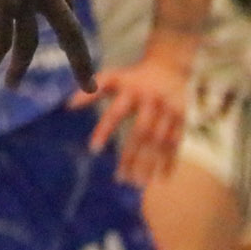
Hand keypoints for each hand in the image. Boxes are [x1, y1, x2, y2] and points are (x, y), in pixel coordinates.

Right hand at [0, 0, 96, 90]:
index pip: (65, 2)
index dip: (64, 21)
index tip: (66, 37)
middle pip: (69, 31)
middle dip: (81, 62)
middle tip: (90, 88)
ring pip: (29, 43)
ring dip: (20, 68)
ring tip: (12, 86)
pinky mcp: (1, 3)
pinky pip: (1, 40)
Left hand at [75, 49, 189, 185]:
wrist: (170, 66)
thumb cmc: (133, 77)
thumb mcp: (113, 78)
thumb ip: (91, 90)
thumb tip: (68, 105)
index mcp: (131, 91)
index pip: (115, 113)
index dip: (104, 130)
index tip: (93, 150)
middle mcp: (151, 101)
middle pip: (140, 133)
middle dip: (131, 156)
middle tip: (120, 178)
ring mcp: (169, 110)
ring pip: (159, 142)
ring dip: (150, 164)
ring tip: (138, 183)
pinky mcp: (182, 119)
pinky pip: (176, 144)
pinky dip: (169, 162)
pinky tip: (160, 179)